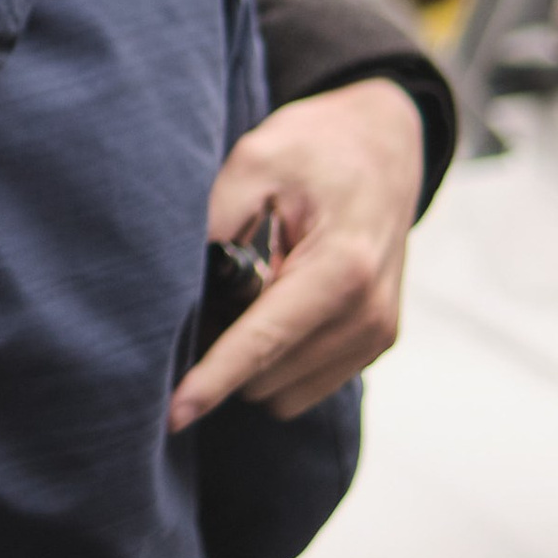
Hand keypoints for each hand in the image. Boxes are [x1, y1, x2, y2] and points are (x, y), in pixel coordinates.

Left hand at [168, 78, 422, 431]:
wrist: (383, 142)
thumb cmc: (316, 146)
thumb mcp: (256, 160)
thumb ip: (218, 221)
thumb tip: (180, 284)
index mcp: (341, 268)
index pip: (263, 342)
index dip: (212, 380)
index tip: (173, 415)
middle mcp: (367, 313)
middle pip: (266, 376)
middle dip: (224, 349)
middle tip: (215, 288)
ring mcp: (377, 333)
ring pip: (284, 391)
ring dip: (252, 359)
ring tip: (252, 289)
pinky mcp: (376, 342)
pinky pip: (305, 381)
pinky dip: (277, 359)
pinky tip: (275, 303)